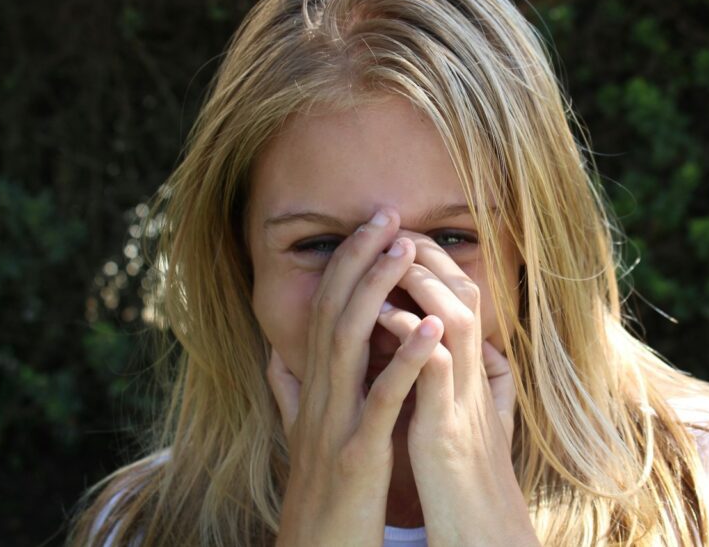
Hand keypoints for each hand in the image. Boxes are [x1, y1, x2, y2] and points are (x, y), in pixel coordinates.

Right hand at [265, 209, 444, 546]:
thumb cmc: (318, 493)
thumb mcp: (300, 436)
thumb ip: (288, 392)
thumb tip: (276, 353)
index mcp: (312, 388)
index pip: (325, 310)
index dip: (347, 263)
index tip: (372, 223)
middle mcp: (317, 396)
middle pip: (333, 312)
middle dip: (359, 259)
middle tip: (387, 214)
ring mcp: (333, 423)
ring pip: (347, 343)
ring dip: (377, 292)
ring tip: (405, 250)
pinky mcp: (356, 454)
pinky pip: (382, 400)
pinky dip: (405, 359)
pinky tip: (432, 327)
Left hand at [378, 232, 538, 546]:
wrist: (482, 530)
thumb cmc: (464, 479)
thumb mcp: (462, 419)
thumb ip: (458, 381)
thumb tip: (463, 351)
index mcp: (471, 371)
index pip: (461, 297)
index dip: (433, 262)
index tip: (400, 239)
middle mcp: (474, 375)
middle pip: (464, 293)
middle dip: (429, 255)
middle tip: (395, 228)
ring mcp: (465, 399)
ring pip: (455, 319)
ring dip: (424, 284)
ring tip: (393, 257)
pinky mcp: (449, 428)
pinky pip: (437, 370)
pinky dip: (413, 339)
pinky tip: (385, 318)